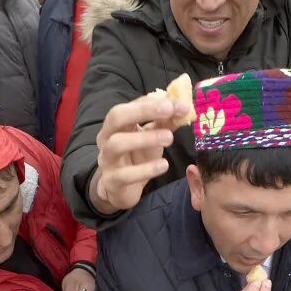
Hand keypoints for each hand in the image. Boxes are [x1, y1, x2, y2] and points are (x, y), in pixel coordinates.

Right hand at [89, 92, 186, 215]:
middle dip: (143, 111)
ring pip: (117, 144)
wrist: (121, 189)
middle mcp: (106, 138)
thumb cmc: (137, 157)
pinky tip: (163, 166)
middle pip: (117, 117)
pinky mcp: (111, 181)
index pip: (131, 105)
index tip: (178, 103)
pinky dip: (146, 169)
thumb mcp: (152, 137)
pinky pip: (125, 174)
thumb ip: (165, 122)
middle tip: (169, 110)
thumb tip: (184, 107)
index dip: (153, 102)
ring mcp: (107, 159)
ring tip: (169, 138)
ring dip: (144, 138)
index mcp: (116, 124)